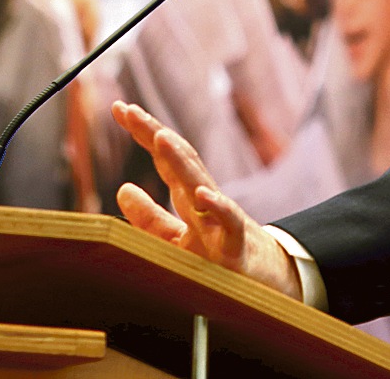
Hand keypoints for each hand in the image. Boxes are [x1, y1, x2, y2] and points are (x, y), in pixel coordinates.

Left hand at [110, 101, 301, 299]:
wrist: (269, 281)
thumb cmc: (219, 259)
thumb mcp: (176, 239)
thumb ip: (149, 218)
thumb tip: (123, 188)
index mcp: (189, 198)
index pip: (166, 159)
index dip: (145, 134)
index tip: (120, 109)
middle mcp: (205, 202)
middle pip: (181, 162)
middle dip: (155, 134)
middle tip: (129, 111)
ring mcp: (220, 221)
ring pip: (201, 185)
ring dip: (181, 160)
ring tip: (160, 138)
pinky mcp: (236, 246)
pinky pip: (229, 223)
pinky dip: (218, 207)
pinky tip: (202, 194)